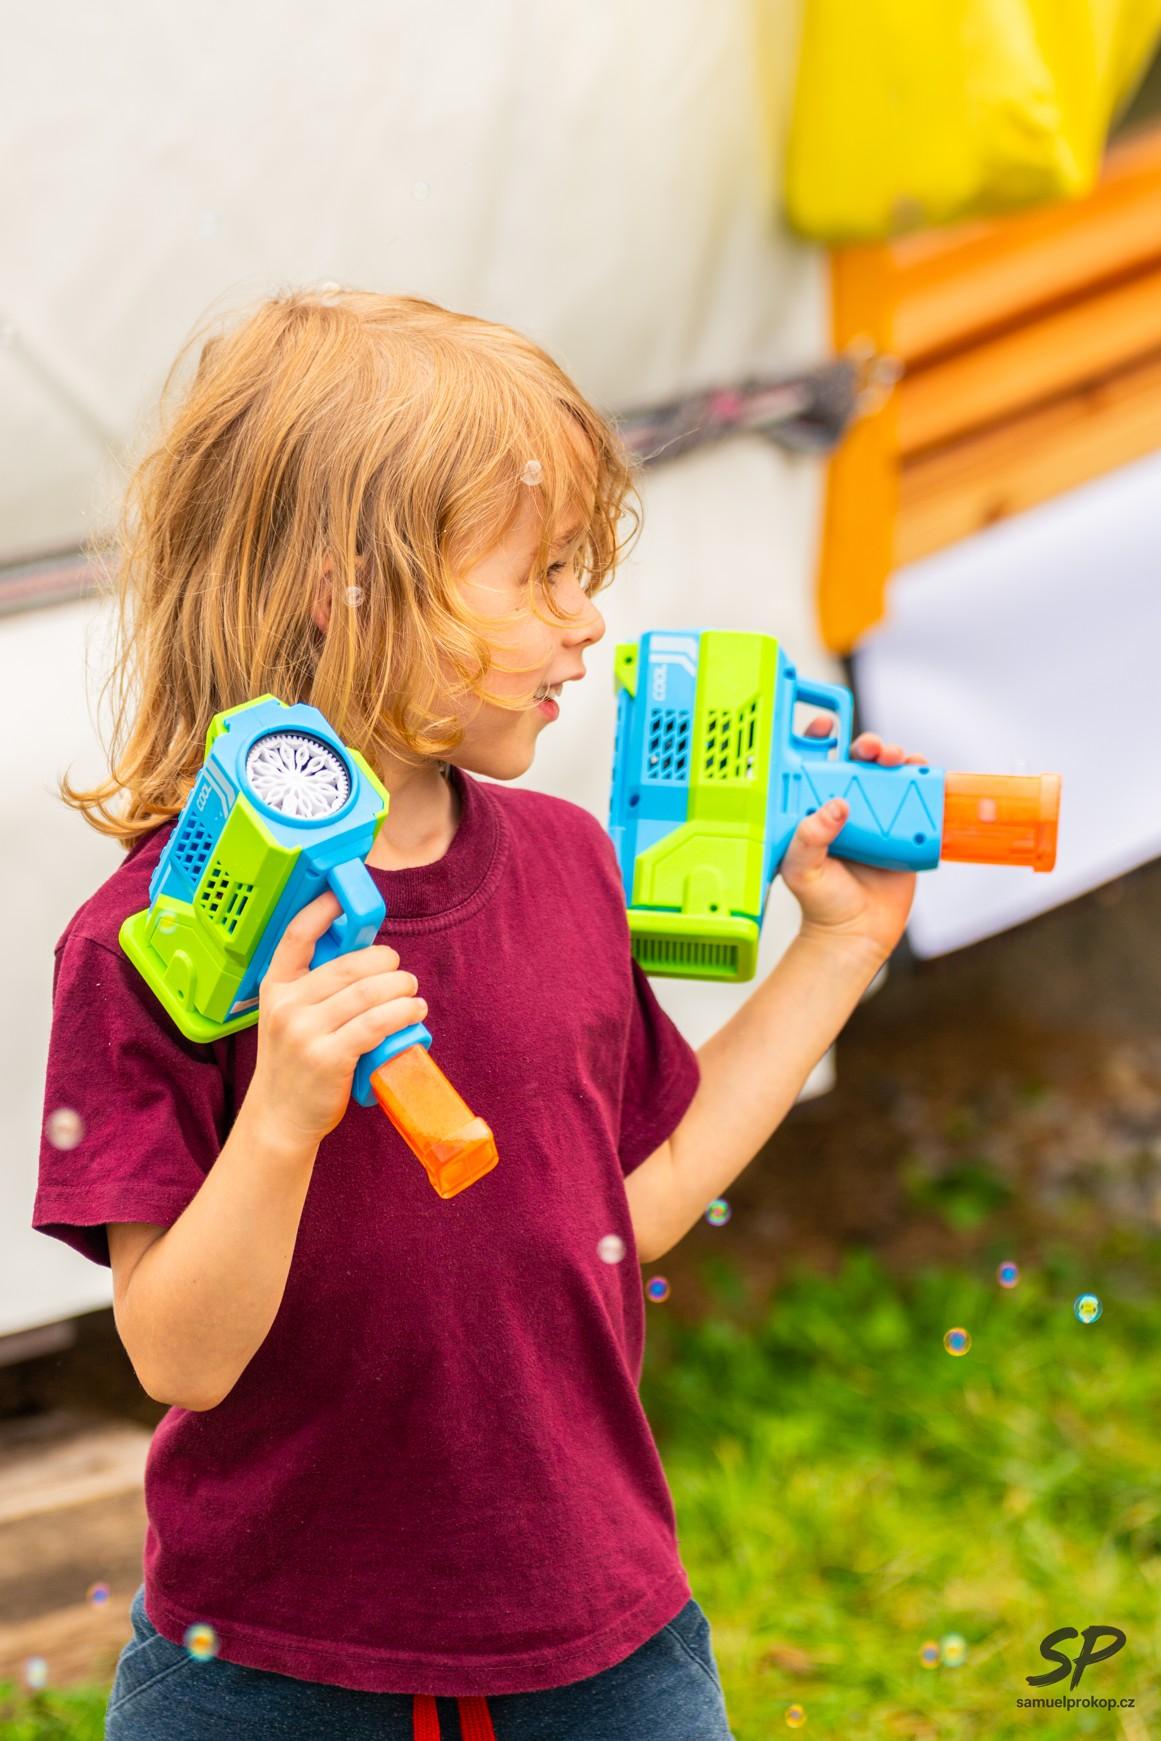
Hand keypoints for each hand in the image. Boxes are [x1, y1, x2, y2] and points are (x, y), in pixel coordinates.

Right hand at [250, 891, 428, 1150]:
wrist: (279, 1119)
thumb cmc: (295, 1065)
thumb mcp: (289, 1019)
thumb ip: (316, 990)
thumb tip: (366, 958)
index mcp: (274, 988)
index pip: (296, 936)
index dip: (322, 909)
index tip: (343, 895)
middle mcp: (286, 1005)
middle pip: (347, 964)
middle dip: (385, 962)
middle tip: (400, 972)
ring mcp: (304, 1032)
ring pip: (368, 992)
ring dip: (401, 988)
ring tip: (412, 993)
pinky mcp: (328, 1057)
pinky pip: (375, 1023)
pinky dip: (402, 1013)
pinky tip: (414, 1013)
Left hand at [781, 724, 929, 963]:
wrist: (856, 935)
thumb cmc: (821, 902)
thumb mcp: (802, 870)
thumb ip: (809, 838)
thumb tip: (834, 807)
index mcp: (816, 807)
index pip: (816, 763)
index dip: (820, 738)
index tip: (826, 727)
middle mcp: (849, 806)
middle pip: (860, 761)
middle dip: (869, 744)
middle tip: (872, 749)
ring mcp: (880, 816)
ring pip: (891, 775)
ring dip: (898, 757)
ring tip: (898, 760)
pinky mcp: (907, 831)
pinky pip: (920, 802)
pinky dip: (926, 784)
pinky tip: (927, 778)